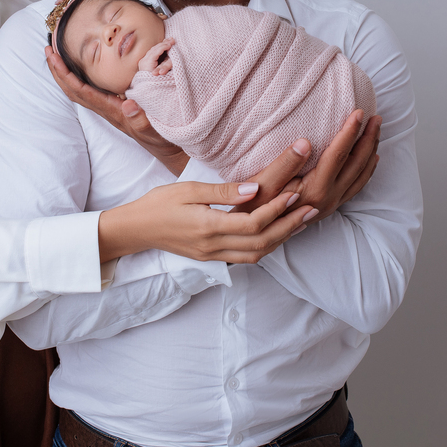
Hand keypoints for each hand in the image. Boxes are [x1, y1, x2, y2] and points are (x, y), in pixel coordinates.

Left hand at [45, 45, 188, 174]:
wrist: (165, 147)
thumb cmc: (160, 137)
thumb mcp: (153, 128)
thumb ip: (141, 119)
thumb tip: (128, 105)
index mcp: (110, 109)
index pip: (81, 90)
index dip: (65, 74)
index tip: (54, 57)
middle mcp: (105, 108)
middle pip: (73, 89)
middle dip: (58, 70)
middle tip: (47, 48)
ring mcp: (107, 107)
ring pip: (78, 89)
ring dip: (64, 72)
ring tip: (55, 54)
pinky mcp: (113, 105)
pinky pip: (89, 89)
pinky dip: (78, 76)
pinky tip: (77, 67)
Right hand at [97, 181, 317, 263]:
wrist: (135, 229)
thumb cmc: (158, 203)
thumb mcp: (188, 189)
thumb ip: (223, 192)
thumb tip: (256, 188)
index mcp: (208, 227)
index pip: (252, 223)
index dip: (277, 209)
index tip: (295, 192)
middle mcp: (213, 246)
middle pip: (261, 243)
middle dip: (289, 226)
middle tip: (311, 209)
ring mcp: (213, 256)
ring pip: (257, 254)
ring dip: (282, 238)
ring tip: (301, 220)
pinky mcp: (211, 258)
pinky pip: (246, 257)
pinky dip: (266, 247)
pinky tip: (277, 233)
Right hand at [234, 111, 381, 221]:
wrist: (253, 232)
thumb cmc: (253, 205)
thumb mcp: (263, 183)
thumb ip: (285, 163)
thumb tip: (305, 142)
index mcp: (315, 190)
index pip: (339, 155)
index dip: (349, 132)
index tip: (358, 112)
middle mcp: (328, 199)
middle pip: (357, 164)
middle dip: (368, 138)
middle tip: (376, 117)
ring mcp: (331, 204)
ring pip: (361, 176)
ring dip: (371, 152)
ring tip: (376, 131)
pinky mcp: (328, 207)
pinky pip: (356, 187)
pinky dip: (366, 170)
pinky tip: (370, 160)